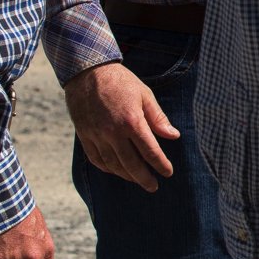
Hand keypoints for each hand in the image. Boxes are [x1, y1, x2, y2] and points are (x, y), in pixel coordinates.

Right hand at [65, 61, 178, 191]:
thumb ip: (158, 118)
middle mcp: (113, 132)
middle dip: (144, 178)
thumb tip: (174, 136)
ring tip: (137, 180)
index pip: (150, 151)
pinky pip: (96, 159)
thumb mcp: (145, 95)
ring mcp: (96, 135)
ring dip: (126, 176)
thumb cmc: (121, 82)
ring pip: (113, 165)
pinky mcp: (84, 135)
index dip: (161, 164)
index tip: (168, 173)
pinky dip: (107, 168)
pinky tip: (116, 170)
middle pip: (131, 164)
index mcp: (131, 121)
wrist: (88, 72)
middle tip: (153, 187)